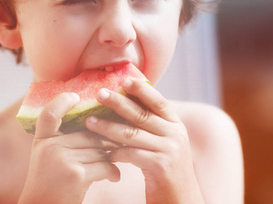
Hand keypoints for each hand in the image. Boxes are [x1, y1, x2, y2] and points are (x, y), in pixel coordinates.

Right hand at [18, 92, 120, 203]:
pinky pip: (105, 165)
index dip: (63, 101)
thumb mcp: (48, 156)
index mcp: (42, 140)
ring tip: (117, 160)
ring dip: (111, 156)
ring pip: (99, 149)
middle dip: (106, 139)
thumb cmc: (50, 182)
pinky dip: (113, 171)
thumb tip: (97, 121)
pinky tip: (114, 176)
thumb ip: (63, 139)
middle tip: (119, 141)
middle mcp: (50, 147)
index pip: (50, 113)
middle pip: (88, 133)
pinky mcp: (77, 175)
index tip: (76, 97)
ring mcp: (63, 160)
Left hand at [85, 78, 204, 203]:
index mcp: (176, 125)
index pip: (158, 101)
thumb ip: (153, 125)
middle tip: (100, 94)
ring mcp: (169, 149)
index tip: (124, 80)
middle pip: (141, 114)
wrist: (183, 200)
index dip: (141, 89)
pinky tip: (104, 153)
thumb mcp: (166, 143)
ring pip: (131, 133)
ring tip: (89, 121)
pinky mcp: (160, 166)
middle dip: (118, 102)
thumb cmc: (167, 170)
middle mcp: (175, 134)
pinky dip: (115, 153)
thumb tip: (127, 104)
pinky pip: (131, 154)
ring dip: (107, 127)